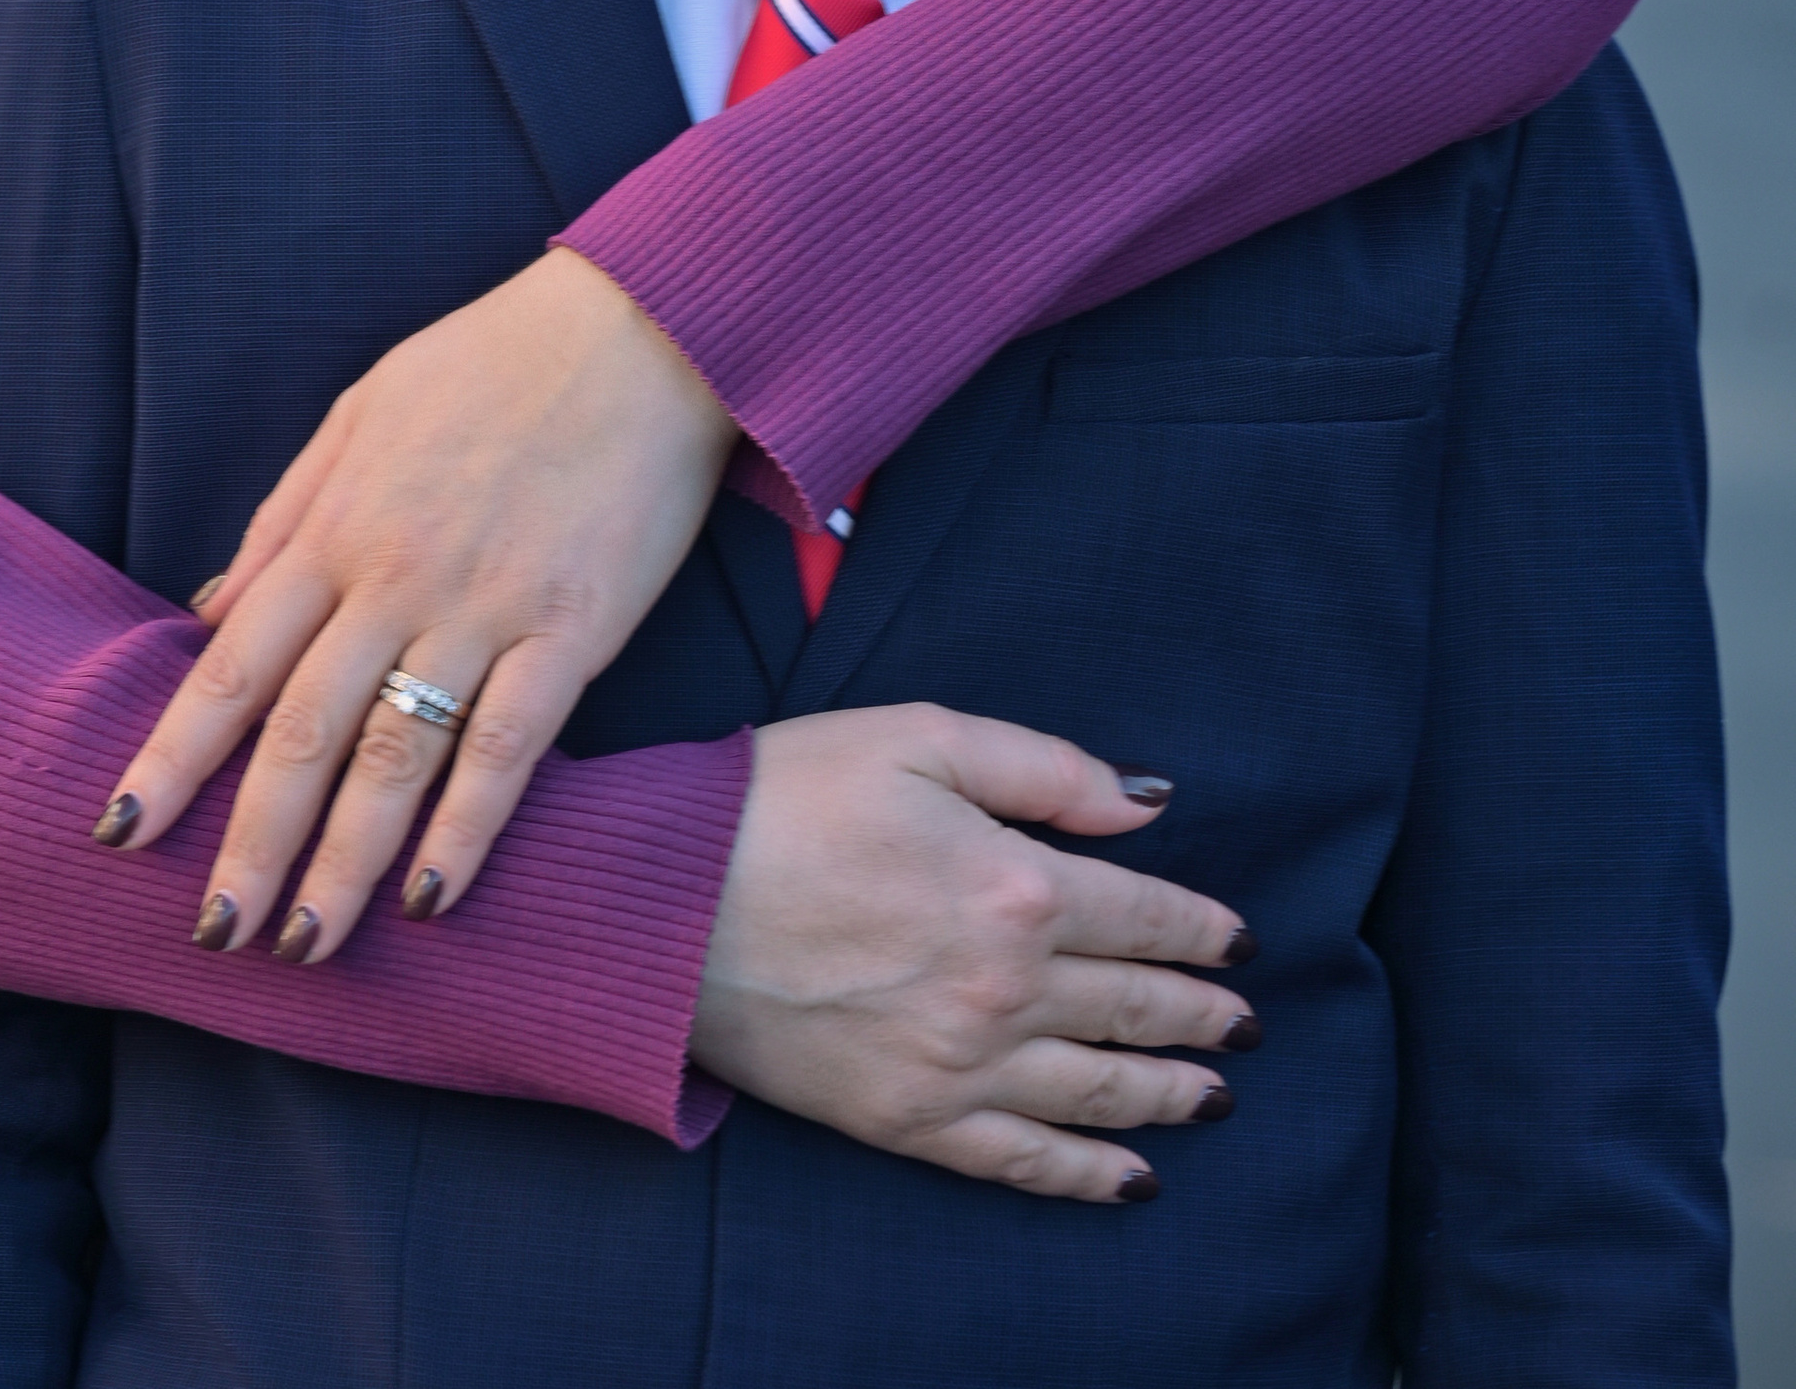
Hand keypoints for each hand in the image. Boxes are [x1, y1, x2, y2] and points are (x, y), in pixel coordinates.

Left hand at [97, 250, 737, 955]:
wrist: (641, 326)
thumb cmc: (491, 363)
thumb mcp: (360, 414)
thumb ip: (284, 518)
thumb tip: (207, 613)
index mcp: (339, 525)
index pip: (234, 663)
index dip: (174, 754)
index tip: (119, 830)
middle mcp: (397, 577)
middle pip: (302, 732)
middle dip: (249, 842)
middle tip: (210, 935)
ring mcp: (485, 607)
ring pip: (393, 757)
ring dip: (343, 863)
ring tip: (303, 945)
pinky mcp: (573, 630)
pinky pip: (508, 748)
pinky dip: (466, 830)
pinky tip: (432, 898)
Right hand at [691, 707, 1256, 1201]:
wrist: (666, 899)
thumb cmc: (785, 795)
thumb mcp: (920, 733)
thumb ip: (1045, 767)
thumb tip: (1149, 801)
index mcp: (1016, 885)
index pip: (1145, 915)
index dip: (1202, 930)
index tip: (1239, 941)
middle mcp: (1005, 987)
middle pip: (1136, 1009)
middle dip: (1204, 1016)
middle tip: (1247, 1025)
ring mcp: (960, 1065)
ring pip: (1098, 1091)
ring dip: (1169, 1095)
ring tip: (1216, 1096)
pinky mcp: (908, 1121)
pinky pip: (1023, 1161)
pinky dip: (1089, 1175)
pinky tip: (1134, 1179)